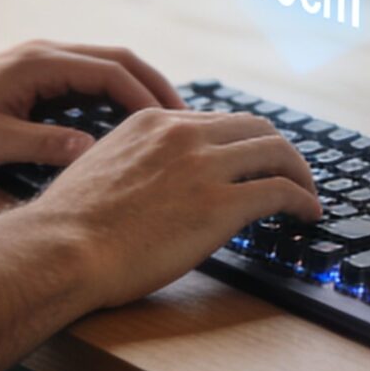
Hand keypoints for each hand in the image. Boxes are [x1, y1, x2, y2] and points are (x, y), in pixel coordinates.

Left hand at [0, 39, 186, 172]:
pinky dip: (113, 98)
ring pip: (104, 69)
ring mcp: (40, 64)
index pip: (110, 72)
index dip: (147, 98)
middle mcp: (45, 55)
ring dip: (137, 91)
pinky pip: (86, 82)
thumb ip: (43, 146)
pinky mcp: (33, 79)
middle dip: (155, 88)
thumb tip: (93, 155)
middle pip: (118, 61)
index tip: (175, 126)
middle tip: (188, 122)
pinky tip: (125, 127)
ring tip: (168, 126)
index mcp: (39, 63)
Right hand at [25, 108, 323, 309]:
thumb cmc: (71, 224)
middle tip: (290, 175)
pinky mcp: (223, 204)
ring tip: (307, 196)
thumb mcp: (100, 167)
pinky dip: (303, 201)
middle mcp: (184, 134)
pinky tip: (306, 216)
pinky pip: (281, 192)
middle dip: (279, 151)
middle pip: (256, 128)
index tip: (252, 161)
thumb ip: (135, 161)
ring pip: (277, 152)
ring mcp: (205, 166)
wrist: (62, 248)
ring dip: (300, 174)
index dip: (243, 142)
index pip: (217, 122)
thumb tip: (151, 179)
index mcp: (153, 122)